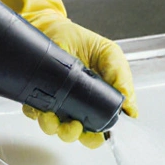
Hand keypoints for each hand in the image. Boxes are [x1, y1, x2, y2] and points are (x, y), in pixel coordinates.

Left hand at [22, 11, 137, 148]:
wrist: (56, 27)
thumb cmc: (84, 42)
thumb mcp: (110, 55)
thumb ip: (121, 79)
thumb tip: (130, 107)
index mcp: (96, 101)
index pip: (98, 130)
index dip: (97, 137)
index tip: (97, 134)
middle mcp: (75, 106)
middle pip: (75, 135)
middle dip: (73, 135)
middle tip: (75, 125)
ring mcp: (55, 103)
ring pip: (53, 128)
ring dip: (53, 127)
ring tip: (52, 116)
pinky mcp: (37, 96)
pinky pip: (33, 112)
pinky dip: (36, 112)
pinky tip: (39, 104)